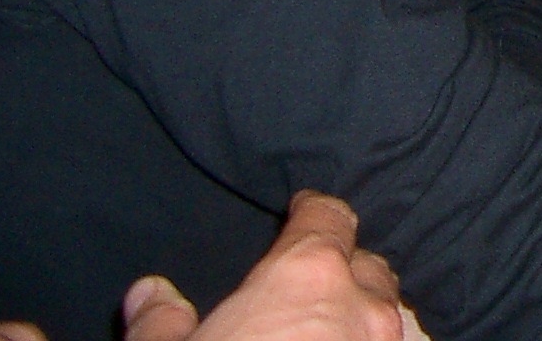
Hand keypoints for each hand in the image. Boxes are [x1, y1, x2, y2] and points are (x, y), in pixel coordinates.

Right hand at [121, 192, 403, 340]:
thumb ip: (161, 325)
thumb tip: (150, 294)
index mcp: (308, 275)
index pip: (327, 217)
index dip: (313, 213)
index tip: (301, 212)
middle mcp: (364, 305)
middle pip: (367, 267)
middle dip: (343, 273)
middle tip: (310, 292)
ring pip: (391, 317)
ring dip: (366, 320)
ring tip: (334, 336)